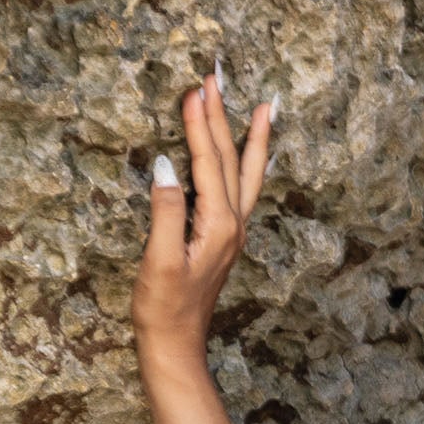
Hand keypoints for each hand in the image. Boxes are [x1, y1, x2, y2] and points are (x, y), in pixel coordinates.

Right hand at [132, 69, 273, 374]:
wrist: (175, 345)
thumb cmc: (163, 307)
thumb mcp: (159, 259)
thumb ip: (166, 210)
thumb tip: (166, 166)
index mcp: (218, 225)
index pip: (209, 162)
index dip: (200, 125)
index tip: (194, 89)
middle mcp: (234, 225)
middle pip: (232, 161)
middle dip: (225, 118)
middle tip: (217, 78)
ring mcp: (233, 232)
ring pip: (246, 175)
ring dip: (250, 138)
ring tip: (263, 108)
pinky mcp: (225, 240)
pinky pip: (242, 191)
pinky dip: (247, 166)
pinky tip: (250, 157)